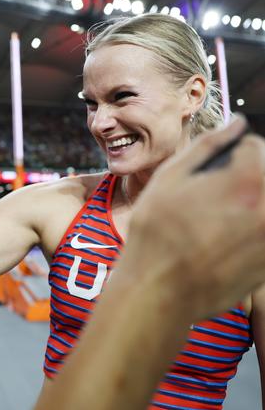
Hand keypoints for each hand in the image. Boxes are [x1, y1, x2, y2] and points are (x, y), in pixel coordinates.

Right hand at [120, 116, 264, 321]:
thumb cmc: (157, 231)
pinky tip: (223, 238)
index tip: (214, 166)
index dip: (232, 150)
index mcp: (247, 180)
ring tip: (219, 215)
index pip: (255, 145)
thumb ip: (208, 145)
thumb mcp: (170, 178)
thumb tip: (237, 123)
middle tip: (215, 191)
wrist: (160, 289)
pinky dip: (252, 227)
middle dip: (245, 174)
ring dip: (249, 200)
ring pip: (264, 202)